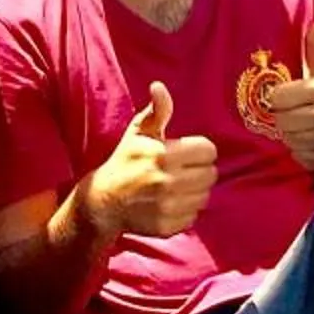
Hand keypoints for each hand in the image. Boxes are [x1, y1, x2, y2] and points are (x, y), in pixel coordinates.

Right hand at [81, 82, 217, 238]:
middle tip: (182, 169)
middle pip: (211, 174)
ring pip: (205, 196)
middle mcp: (168, 182)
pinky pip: (194, 215)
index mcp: (164, 155)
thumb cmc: (124, 161)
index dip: (198, 150)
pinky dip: (186, 210)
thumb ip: (156, 110)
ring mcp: (168, 207)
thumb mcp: (138, 132)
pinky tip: (170, 202)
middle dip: (199, 170)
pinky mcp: (168, 226)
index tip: (185, 152)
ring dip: (194, 190)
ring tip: (176, 185)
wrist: (102, 201)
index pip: (209, 150)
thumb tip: (159, 86)